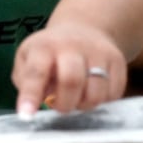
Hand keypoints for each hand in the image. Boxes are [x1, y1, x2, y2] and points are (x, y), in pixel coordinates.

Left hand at [11, 23, 126, 117]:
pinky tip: (91, 91)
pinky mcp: (117, 60)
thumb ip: (25, 81)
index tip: (26, 115)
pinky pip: (113, 94)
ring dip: (84, 105)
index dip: (30, 95)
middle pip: (72, 80)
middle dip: (64, 104)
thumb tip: (31, 103)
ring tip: (76, 97)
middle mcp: (72, 46)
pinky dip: (101, 101)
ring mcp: (98, 52)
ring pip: (96, 93)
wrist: (84, 28)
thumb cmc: (50, 52)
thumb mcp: (27, 58)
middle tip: (59, 104)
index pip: (36, 72)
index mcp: (45, 46)